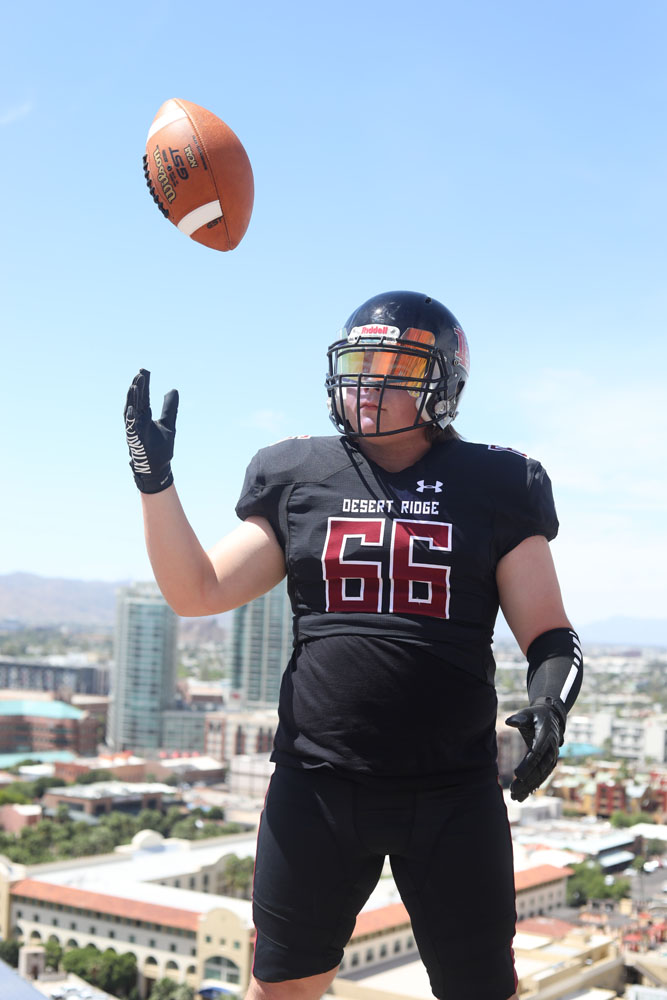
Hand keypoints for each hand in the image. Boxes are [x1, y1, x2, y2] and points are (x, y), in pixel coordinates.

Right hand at [124, 369, 178, 493]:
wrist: (159, 468)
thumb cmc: (160, 448)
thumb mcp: (169, 424)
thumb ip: (170, 408)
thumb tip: (172, 390)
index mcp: (145, 416)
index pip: (144, 397)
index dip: (144, 384)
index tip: (144, 370)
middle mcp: (137, 421)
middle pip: (137, 401)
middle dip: (138, 387)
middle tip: (141, 373)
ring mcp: (135, 430)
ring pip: (131, 411)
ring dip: (132, 399)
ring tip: (135, 385)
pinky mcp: (135, 441)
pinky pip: (131, 428)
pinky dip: (130, 418)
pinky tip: (132, 408)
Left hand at [505, 702, 563, 801]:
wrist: (551, 717)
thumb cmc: (535, 715)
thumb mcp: (528, 713)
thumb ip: (520, 718)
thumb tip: (509, 721)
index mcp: (546, 736)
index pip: (537, 752)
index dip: (528, 764)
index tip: (517, 774)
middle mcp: (551, 748)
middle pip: (540, 768)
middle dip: (528, 780)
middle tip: (513, 790)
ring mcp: (552, 756)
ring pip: (542, 775)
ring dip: (530, 787)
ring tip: (516, 797)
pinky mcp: (549, 762)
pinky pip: (542, 776)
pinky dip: (533, 786)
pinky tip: (523, 795)